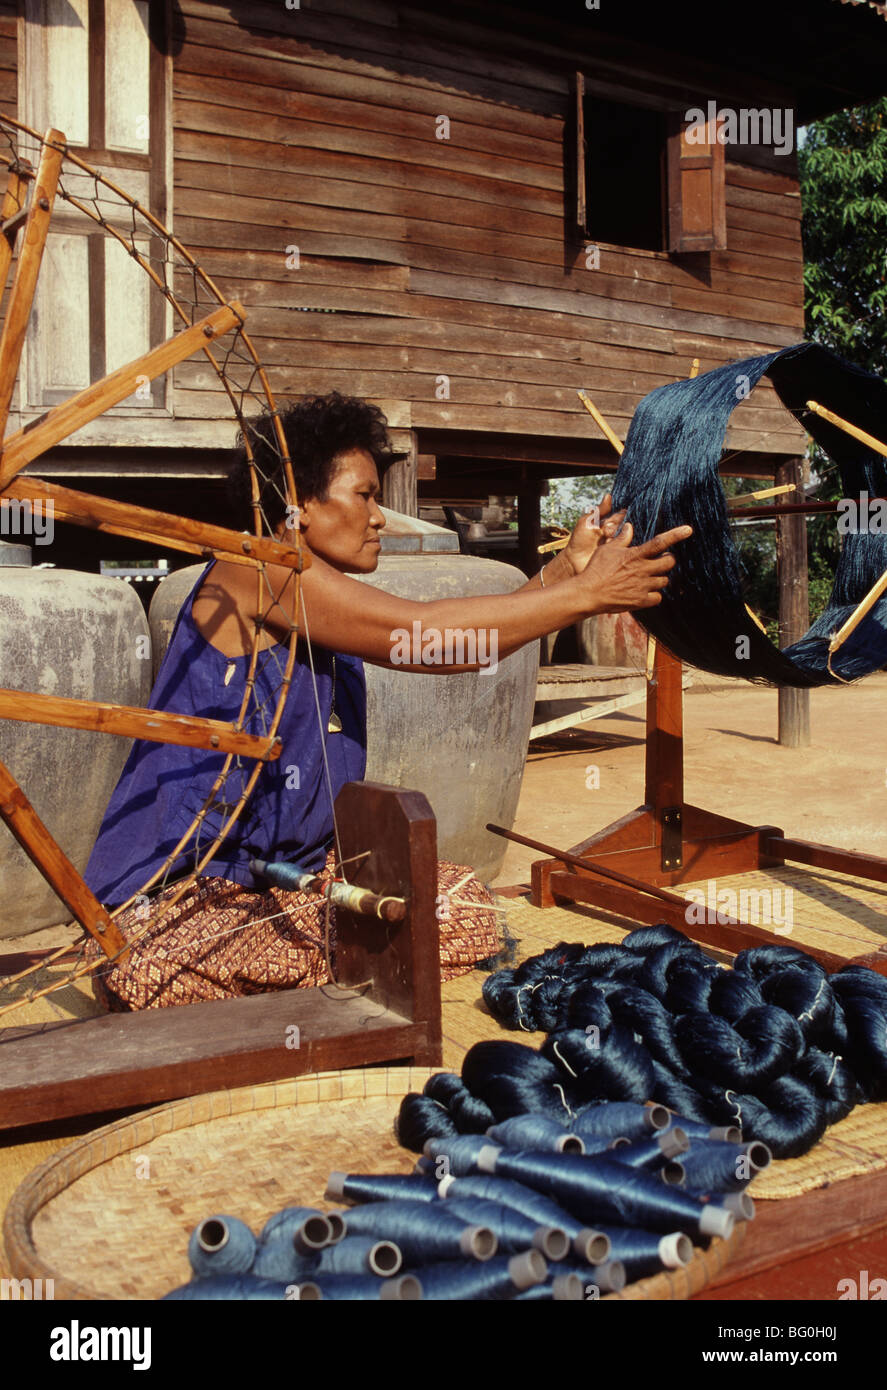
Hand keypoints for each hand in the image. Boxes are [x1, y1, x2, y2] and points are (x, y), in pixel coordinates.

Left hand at [562, 494, 625, 575]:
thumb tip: (609, 495)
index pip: (621, 515)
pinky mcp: (619, 555)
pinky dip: (621, 547)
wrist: (574, 561)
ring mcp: (618, 544)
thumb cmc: (579, 540)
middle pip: (625, 525)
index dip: (621, 514)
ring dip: (616, 537)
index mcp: (608, 523)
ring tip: (605, 539)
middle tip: (606, 530)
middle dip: (617, 526)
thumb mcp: (587, 522)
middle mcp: (616, 533)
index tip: (621, 513)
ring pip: (626, 536)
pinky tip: (611, 545)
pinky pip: (626, 549)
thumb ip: (599, 511)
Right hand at [576, 518, 692, 613]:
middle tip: (658, 562)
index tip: (688, 530)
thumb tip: (630, 526)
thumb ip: (622, 538)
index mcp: (635, 555)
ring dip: (659, 578)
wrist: (589, 593)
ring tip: (647, 578)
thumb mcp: (607, 549)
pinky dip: (654, 595)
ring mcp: (643, 586)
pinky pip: (658, 597)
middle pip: (669, 563)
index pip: (659, 542)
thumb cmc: (596, 569)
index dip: (675, 535)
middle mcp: (642, 570)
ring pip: (664, 581)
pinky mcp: (640, 601)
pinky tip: (645, 592)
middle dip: (667, 561)